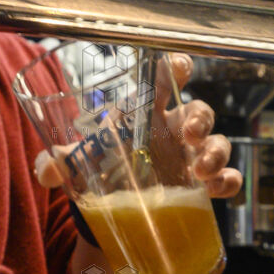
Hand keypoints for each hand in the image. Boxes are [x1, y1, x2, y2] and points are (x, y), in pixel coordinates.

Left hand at [34, 53, 242, 198]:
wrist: (108, 207)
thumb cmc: (97, 166)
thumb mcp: (74, 162)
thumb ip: (57, 162)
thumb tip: (46, 170)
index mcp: (144, 111)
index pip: (165, 78)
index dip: (176, 66)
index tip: (179, 67)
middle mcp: (172, 129)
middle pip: (199, 110)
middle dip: (201, 117)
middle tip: (190, 133)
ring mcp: (189, 157)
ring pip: (217, 142)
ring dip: (215, 151)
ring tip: (201, 169)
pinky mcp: (198, 186)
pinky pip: (225, 177)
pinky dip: (227, 182)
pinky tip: (216, 189)